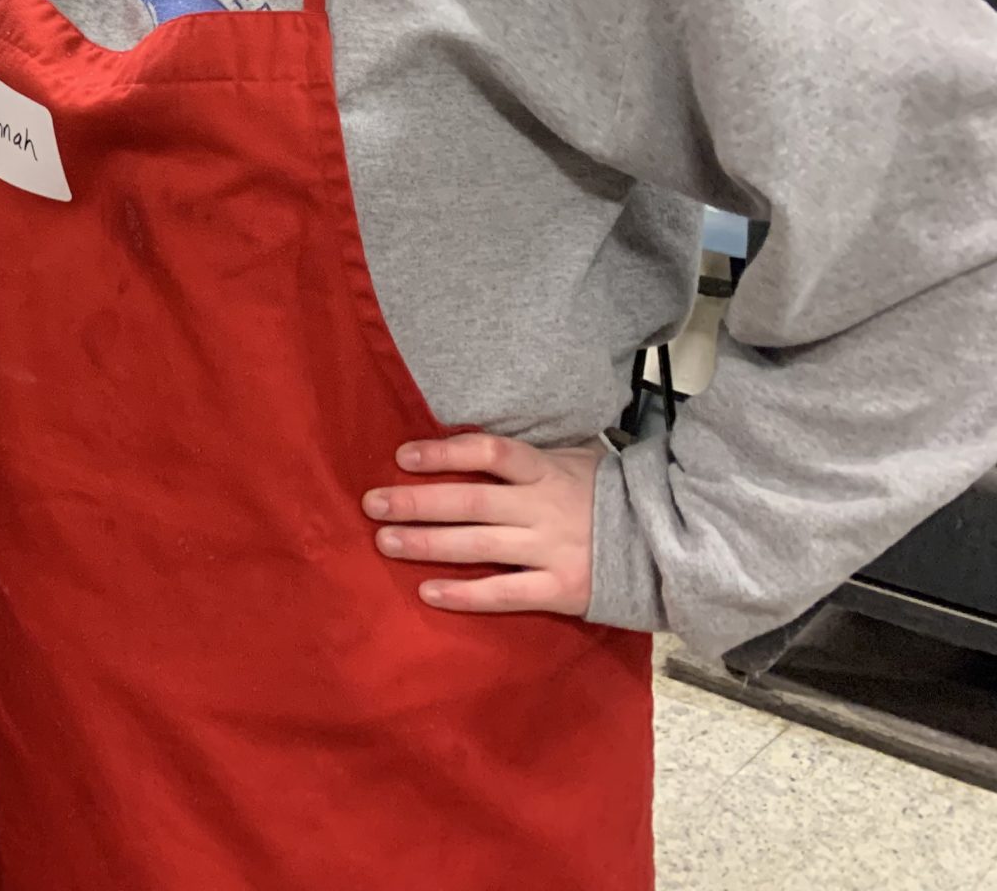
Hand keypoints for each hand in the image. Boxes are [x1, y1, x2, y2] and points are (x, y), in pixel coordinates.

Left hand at [362, 433, 600, 616]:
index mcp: (547, 471)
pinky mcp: (561, 590)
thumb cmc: (612, 498)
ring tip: (385, 542)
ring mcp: (552, 550)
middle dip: (416, 502)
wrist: (668, 546)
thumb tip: (477, 445)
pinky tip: (428, 592)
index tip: (403, 457)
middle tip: (372, 504)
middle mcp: (544, 508)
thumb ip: (533, 455)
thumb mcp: (578, 460)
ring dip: (427, 543)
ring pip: (478, 546)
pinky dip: (465, 594)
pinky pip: (504, 593)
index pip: (490, 453)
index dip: (445, 453)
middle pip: (470, 502)